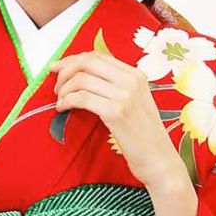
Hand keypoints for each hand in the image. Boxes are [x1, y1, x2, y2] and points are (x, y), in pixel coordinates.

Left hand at [49, 50, 181, 190]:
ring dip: (63, 89)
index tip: (57, 69)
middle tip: (56, 87)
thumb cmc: (142, 136)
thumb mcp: (134, 103)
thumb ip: (114, 87)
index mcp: (136, 74)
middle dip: (64, 71)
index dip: (72, 60)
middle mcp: (132, 80)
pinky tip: (61, 109)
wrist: (159, 159)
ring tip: (60, 102)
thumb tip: (82, 78)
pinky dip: (66, 101)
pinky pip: (82, 98)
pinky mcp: (116, 112)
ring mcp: (125, 95)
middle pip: (87, 62)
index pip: (97, 56)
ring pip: (82, 79)